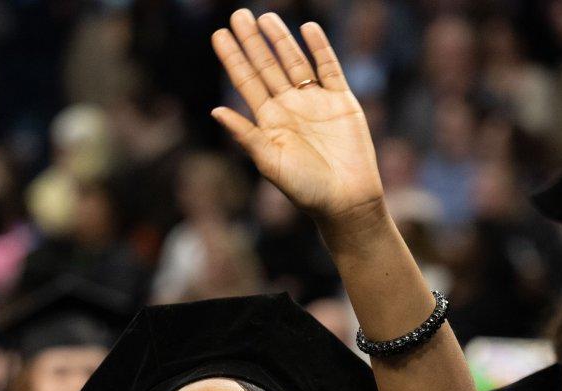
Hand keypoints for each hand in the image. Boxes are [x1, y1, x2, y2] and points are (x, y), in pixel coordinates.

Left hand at [211, 11, 384, 224]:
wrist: (345, 200)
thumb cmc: (305, 190)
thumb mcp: (270, 163)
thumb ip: (246, 136)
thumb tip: (215, 112)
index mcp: (270, 121)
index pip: (246, 82)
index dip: (233, 58)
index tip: (219, 34)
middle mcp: (290, 107)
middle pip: (267, 66)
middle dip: (253, 41)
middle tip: (238, 15)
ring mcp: (316, 102)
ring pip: (295, 62)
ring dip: (281, 40)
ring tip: (266, 17)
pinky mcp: (342, 101)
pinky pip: (329, 68)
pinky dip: (320, 48)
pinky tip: (308, 29)